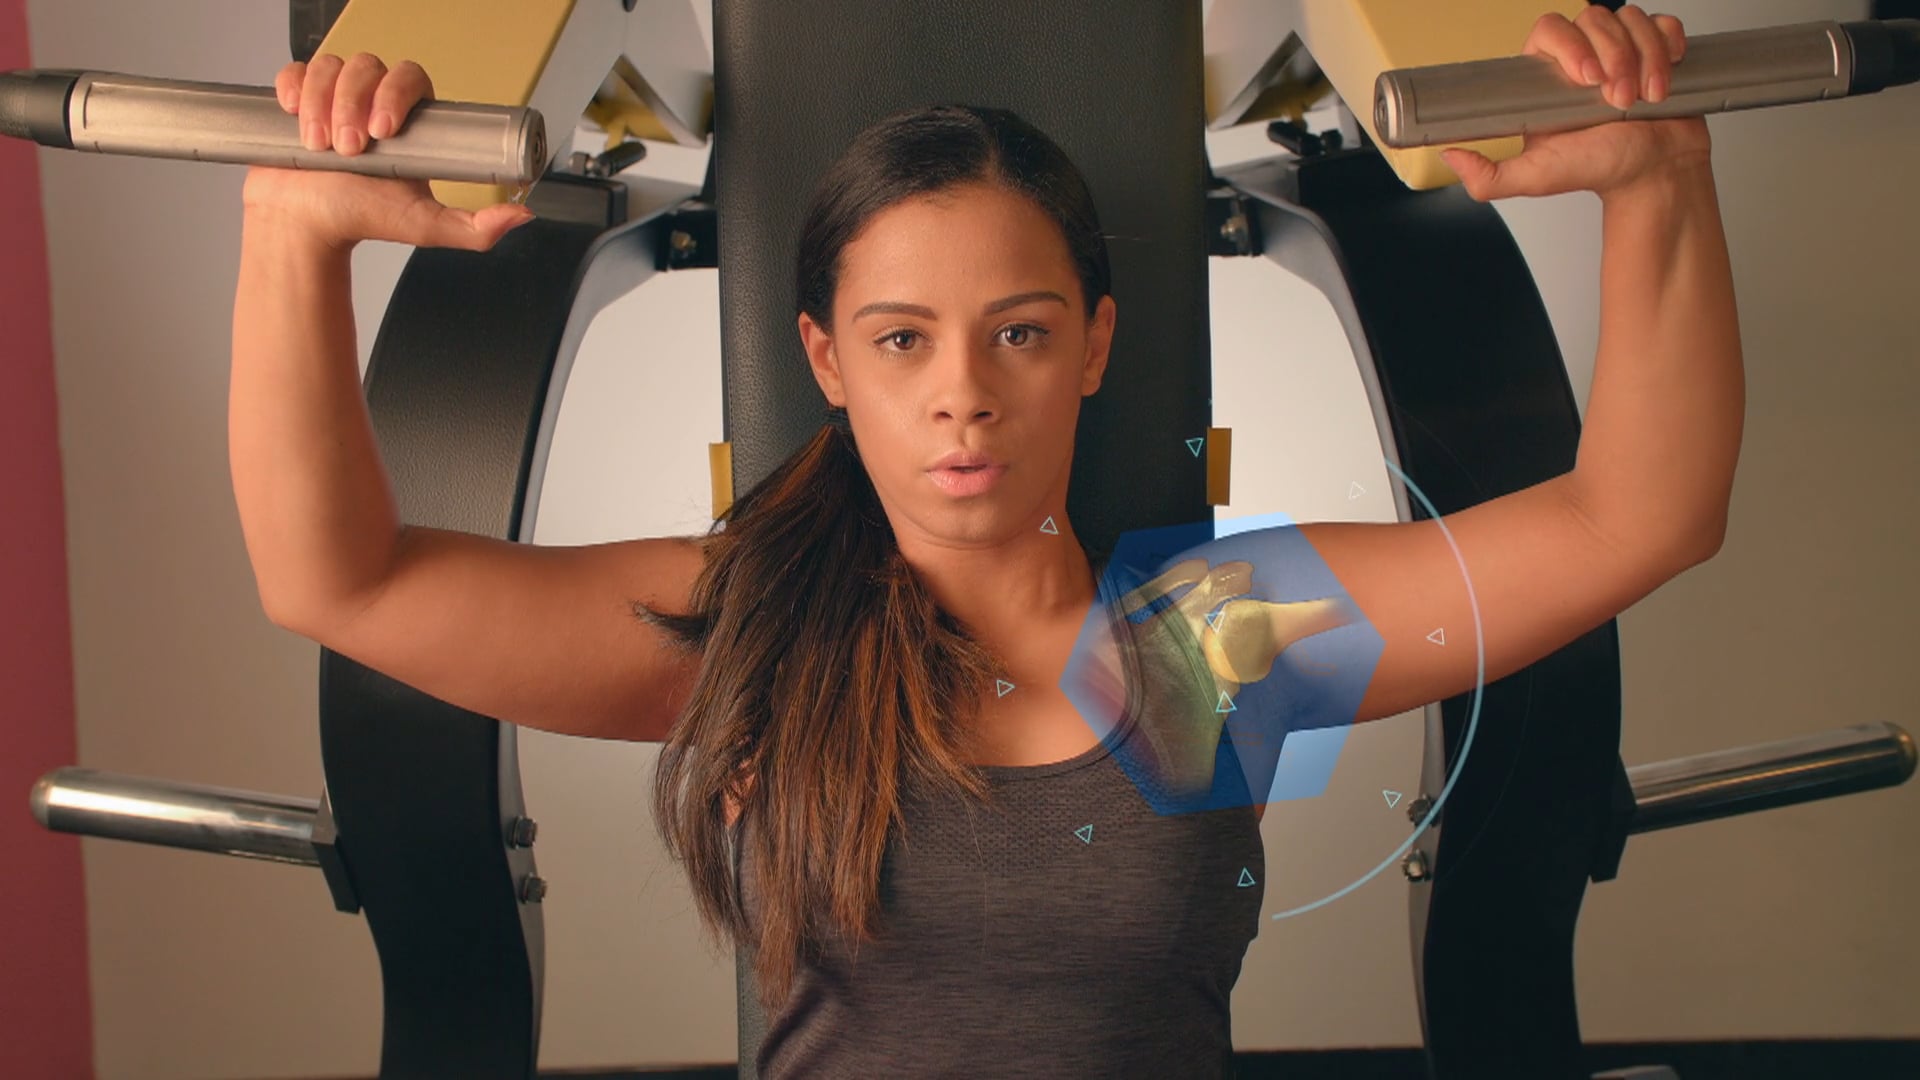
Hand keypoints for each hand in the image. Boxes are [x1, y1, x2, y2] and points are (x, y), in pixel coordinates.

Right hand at [241, 53, 535, 251]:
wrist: (308, 225)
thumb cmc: (363, 218)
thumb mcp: (425, 225)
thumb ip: (475, 226)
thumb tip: (522, 215)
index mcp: (409, 120)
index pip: (411, 78)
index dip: (396, 94)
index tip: (383, 130)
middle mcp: (372, 101)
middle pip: (368, 66)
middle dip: (353, 103)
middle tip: (351, 148)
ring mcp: (334, 96)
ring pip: (331, 67)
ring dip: (322, 104)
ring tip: (321, 148)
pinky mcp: (300, 95)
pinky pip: (297, 70)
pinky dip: (294, 87)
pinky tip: (295, 114)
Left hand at [1440, 5, 1712, 201]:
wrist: (1653, 174)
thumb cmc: (1598, 171)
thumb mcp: (1535, 177)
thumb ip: (1488, 176)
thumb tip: (1450, 155)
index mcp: (1549, 77)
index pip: (1549, 30)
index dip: (1569, 45)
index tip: (1586, 78)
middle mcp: (1583, 57)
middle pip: (1593, 18)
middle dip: (1613, 56)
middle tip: (1617, 99)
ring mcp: (1621, 49)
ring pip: (1629, 19)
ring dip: (1644, 58)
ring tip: (1645, 99)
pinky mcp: (1655, 48)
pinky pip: (1661, 24)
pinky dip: (1668, 47)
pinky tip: (1665, 79)